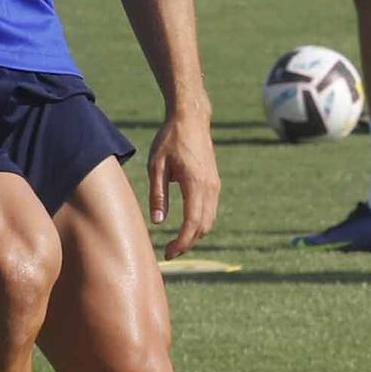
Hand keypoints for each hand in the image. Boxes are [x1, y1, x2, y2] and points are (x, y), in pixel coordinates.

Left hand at [146, 111, 220, 259]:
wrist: (191, 119)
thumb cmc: (170, 139)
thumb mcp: (156, 166)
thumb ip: (158, 194)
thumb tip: (158, 222)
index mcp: (195, 183)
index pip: (192, 222)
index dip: (181, 242)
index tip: (168, 252)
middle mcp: (209, 187)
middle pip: (203, 226)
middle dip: (188, 243)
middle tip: (169, 252)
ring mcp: (214, 185)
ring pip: (209, 220)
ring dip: (195, 235)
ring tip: (176, 243)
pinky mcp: (214, 183)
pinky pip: (210, 211)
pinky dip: (200, 224)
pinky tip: (186, 227)